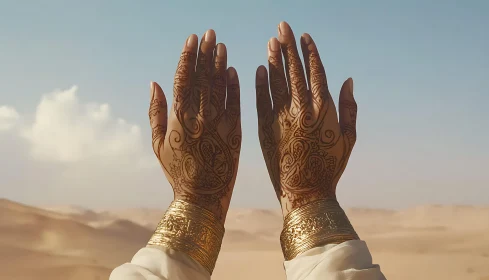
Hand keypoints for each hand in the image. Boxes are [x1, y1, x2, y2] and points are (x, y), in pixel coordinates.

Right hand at [149, 30, 240, 221]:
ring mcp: (218, 124)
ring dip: (220, 64)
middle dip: (206, 53)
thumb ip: (155, 112)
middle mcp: (198, 117)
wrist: (202, 197)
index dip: (188, 57)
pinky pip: (235, 103)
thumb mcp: (158, 144)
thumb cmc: (177, 172)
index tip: (192, 38)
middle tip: (210, 33)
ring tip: (221, 45)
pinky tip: (233, 70)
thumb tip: (154, 82)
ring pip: (219, 87)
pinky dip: (234, 86)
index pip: (183, 79)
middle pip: (203, 78)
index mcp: (178, 118)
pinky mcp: (235, 132)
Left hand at [255, 22, 356, 216]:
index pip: (315, 72)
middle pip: (294, 70)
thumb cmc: (330, 168)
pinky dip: (260, 83)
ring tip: (271, 42)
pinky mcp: (265, 128)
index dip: (309, 52)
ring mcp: (281, 118)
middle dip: (288, 46)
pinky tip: (259, 69)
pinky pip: (261, 100)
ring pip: (276, 81)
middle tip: (282, 27)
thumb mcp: (348, 139)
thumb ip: (349, 108)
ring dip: (274, 60)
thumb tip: (347, 80)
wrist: (304, 192)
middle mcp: (301, 109)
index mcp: (323, 109)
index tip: (304, 35)